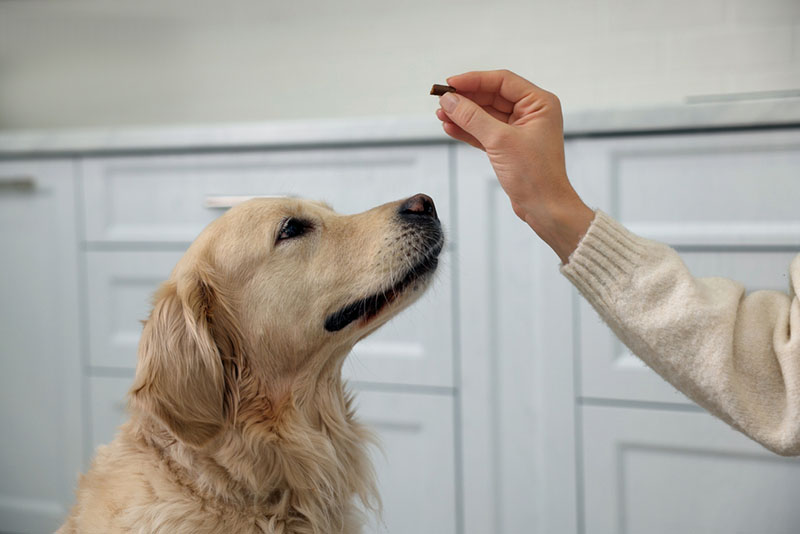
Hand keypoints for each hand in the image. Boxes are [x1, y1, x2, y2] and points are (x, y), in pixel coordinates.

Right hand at [436, 69, 594, 262]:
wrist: (544, 207)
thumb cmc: (535, 175)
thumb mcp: (500, 141)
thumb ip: (472, 117)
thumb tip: (450, 100)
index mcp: (539, 103)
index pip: (502, 82)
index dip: (474, 80)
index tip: (450, 84)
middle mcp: (531, 113)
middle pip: (491, 96)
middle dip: (465, 99)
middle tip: (441, 100)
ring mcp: (519, 130)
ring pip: (485, 115)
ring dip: (463, 115)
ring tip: (440, 114)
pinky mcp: (509, 146)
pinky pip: (484, 132)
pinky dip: (468, 130)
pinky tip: (450, 127)